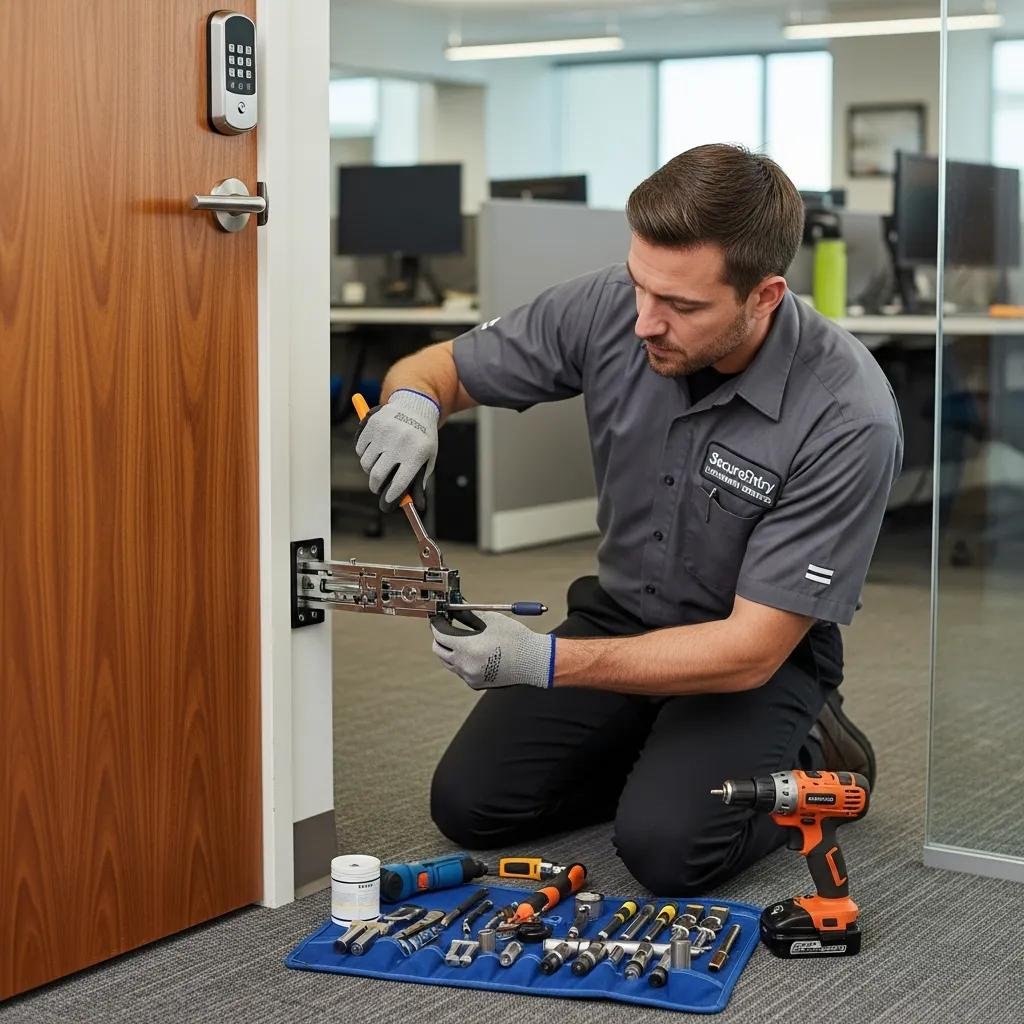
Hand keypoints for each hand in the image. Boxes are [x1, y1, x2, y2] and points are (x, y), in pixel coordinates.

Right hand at [354, 389, 439, 511]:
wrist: (415, 406)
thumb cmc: (422, 436)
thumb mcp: (428, 457)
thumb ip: (419, 480)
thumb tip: (415, 505)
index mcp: (416, 453)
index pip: (399, 483)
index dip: (391, 497)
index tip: (387, 502)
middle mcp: (399, 443)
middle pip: (378, 476)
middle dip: (376, 487)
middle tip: (377, 488)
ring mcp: (384, 432)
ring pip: (366, 463)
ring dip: (370, 469)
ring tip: (380, 463)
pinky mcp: (372, 424)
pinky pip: (360, 449)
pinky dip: (364, 454)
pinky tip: (375, 449)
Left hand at [430, 610, 554, 689]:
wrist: (533, 662)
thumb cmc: (515, 639)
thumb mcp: (491, 620)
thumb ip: (469, 613)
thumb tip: (456, 606)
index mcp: (467, 648)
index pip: (440, 635)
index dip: (437, 624)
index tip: (439, 618)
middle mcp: (465, 665)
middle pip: (439, 651)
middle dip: (440, 637)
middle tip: (447, 626)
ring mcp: (470, 677)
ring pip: (449, 663)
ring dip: (450, 650)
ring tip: (462, 638)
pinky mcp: (476, 684)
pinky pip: (461, 671)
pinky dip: (462, 661)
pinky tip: (474, 652)